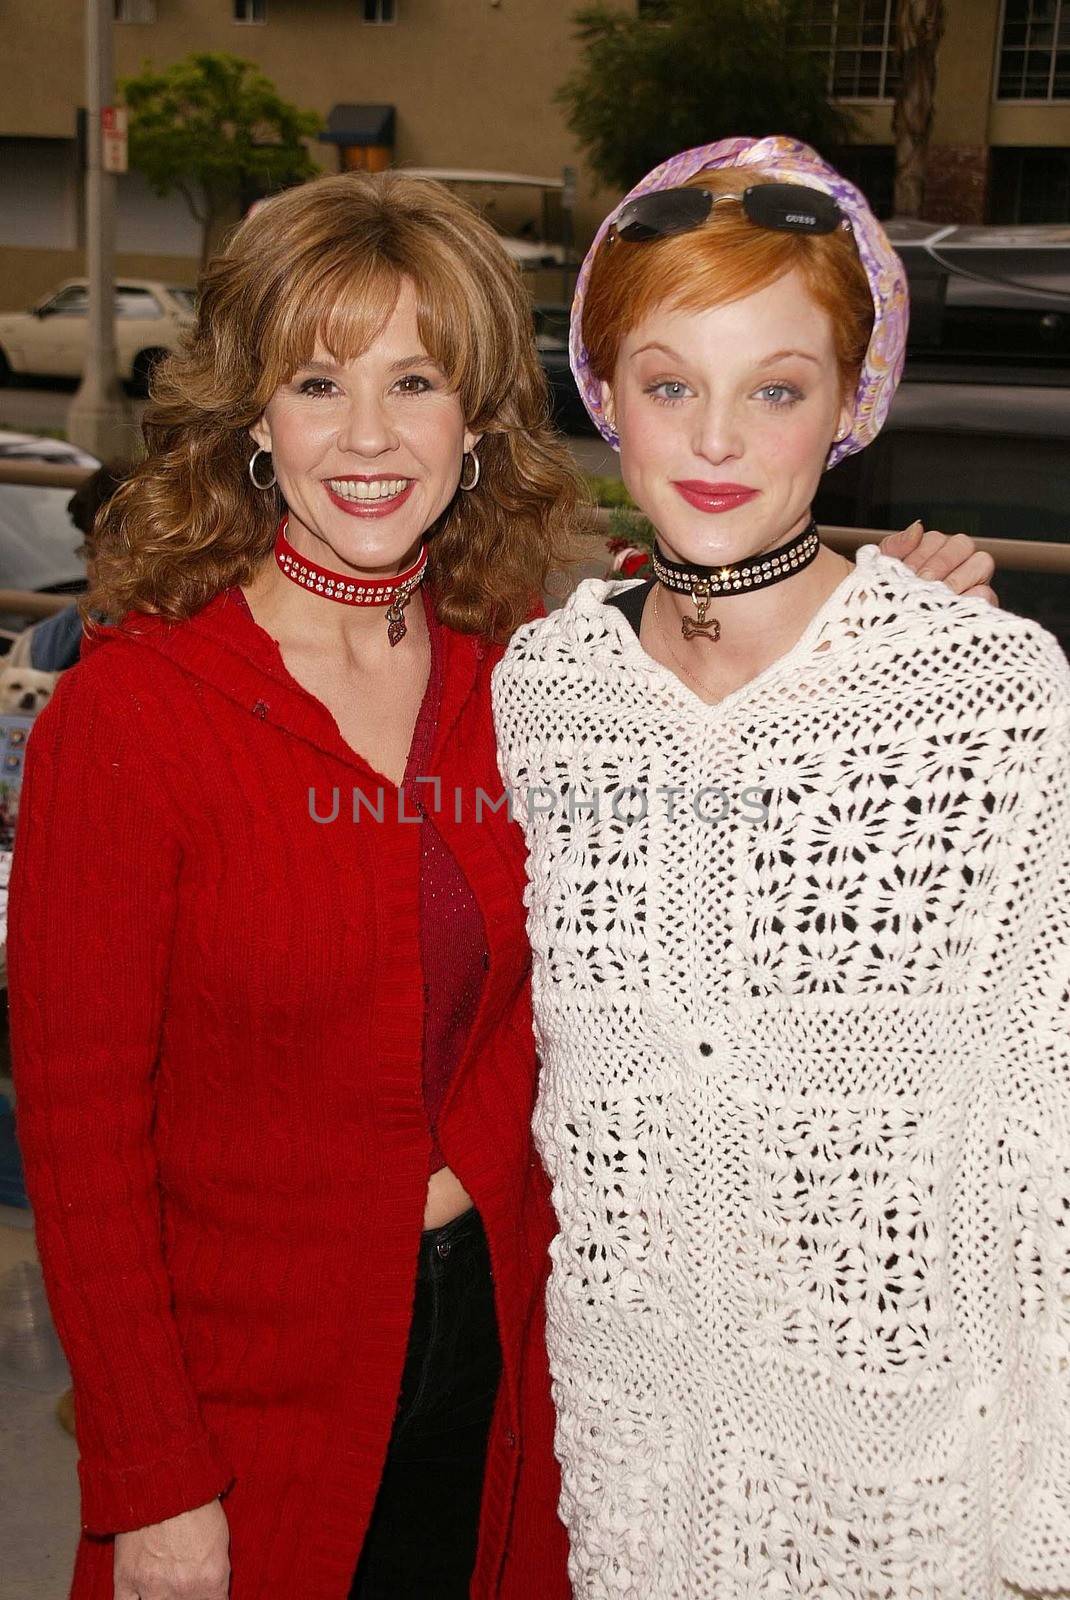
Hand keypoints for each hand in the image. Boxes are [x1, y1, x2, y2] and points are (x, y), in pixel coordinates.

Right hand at [114, 1498, 229, 1599]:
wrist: (162, 1475)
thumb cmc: (196, 1497)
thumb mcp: (221, 1536)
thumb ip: (216, 1571)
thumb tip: (213, 1589)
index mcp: (211, 1578)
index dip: (211, 1598)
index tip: (206, 1593)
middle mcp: (183, 1589)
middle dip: (189, 1597)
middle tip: (185, 1585)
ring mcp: (152, 1587)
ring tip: (166, 1588)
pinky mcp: (125, 1579)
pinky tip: (142, 1596)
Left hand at [878, 520, 997, 606]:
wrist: (874, 634)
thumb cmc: (879, 605)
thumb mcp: (880, 573)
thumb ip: (896, 547)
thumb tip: (917, 527)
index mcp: (929, 556)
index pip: (937, 538)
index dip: (923, 551)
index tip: (906, 570)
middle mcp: (952, 567)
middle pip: (963, 544)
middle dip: (940, 562)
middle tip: (920, 583)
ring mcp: (968, 588)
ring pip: (981, 562)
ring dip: (957, 577)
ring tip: (935, 595)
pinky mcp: (976, 611)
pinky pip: (988, 594)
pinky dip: (972, 597)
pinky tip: (949, 607)